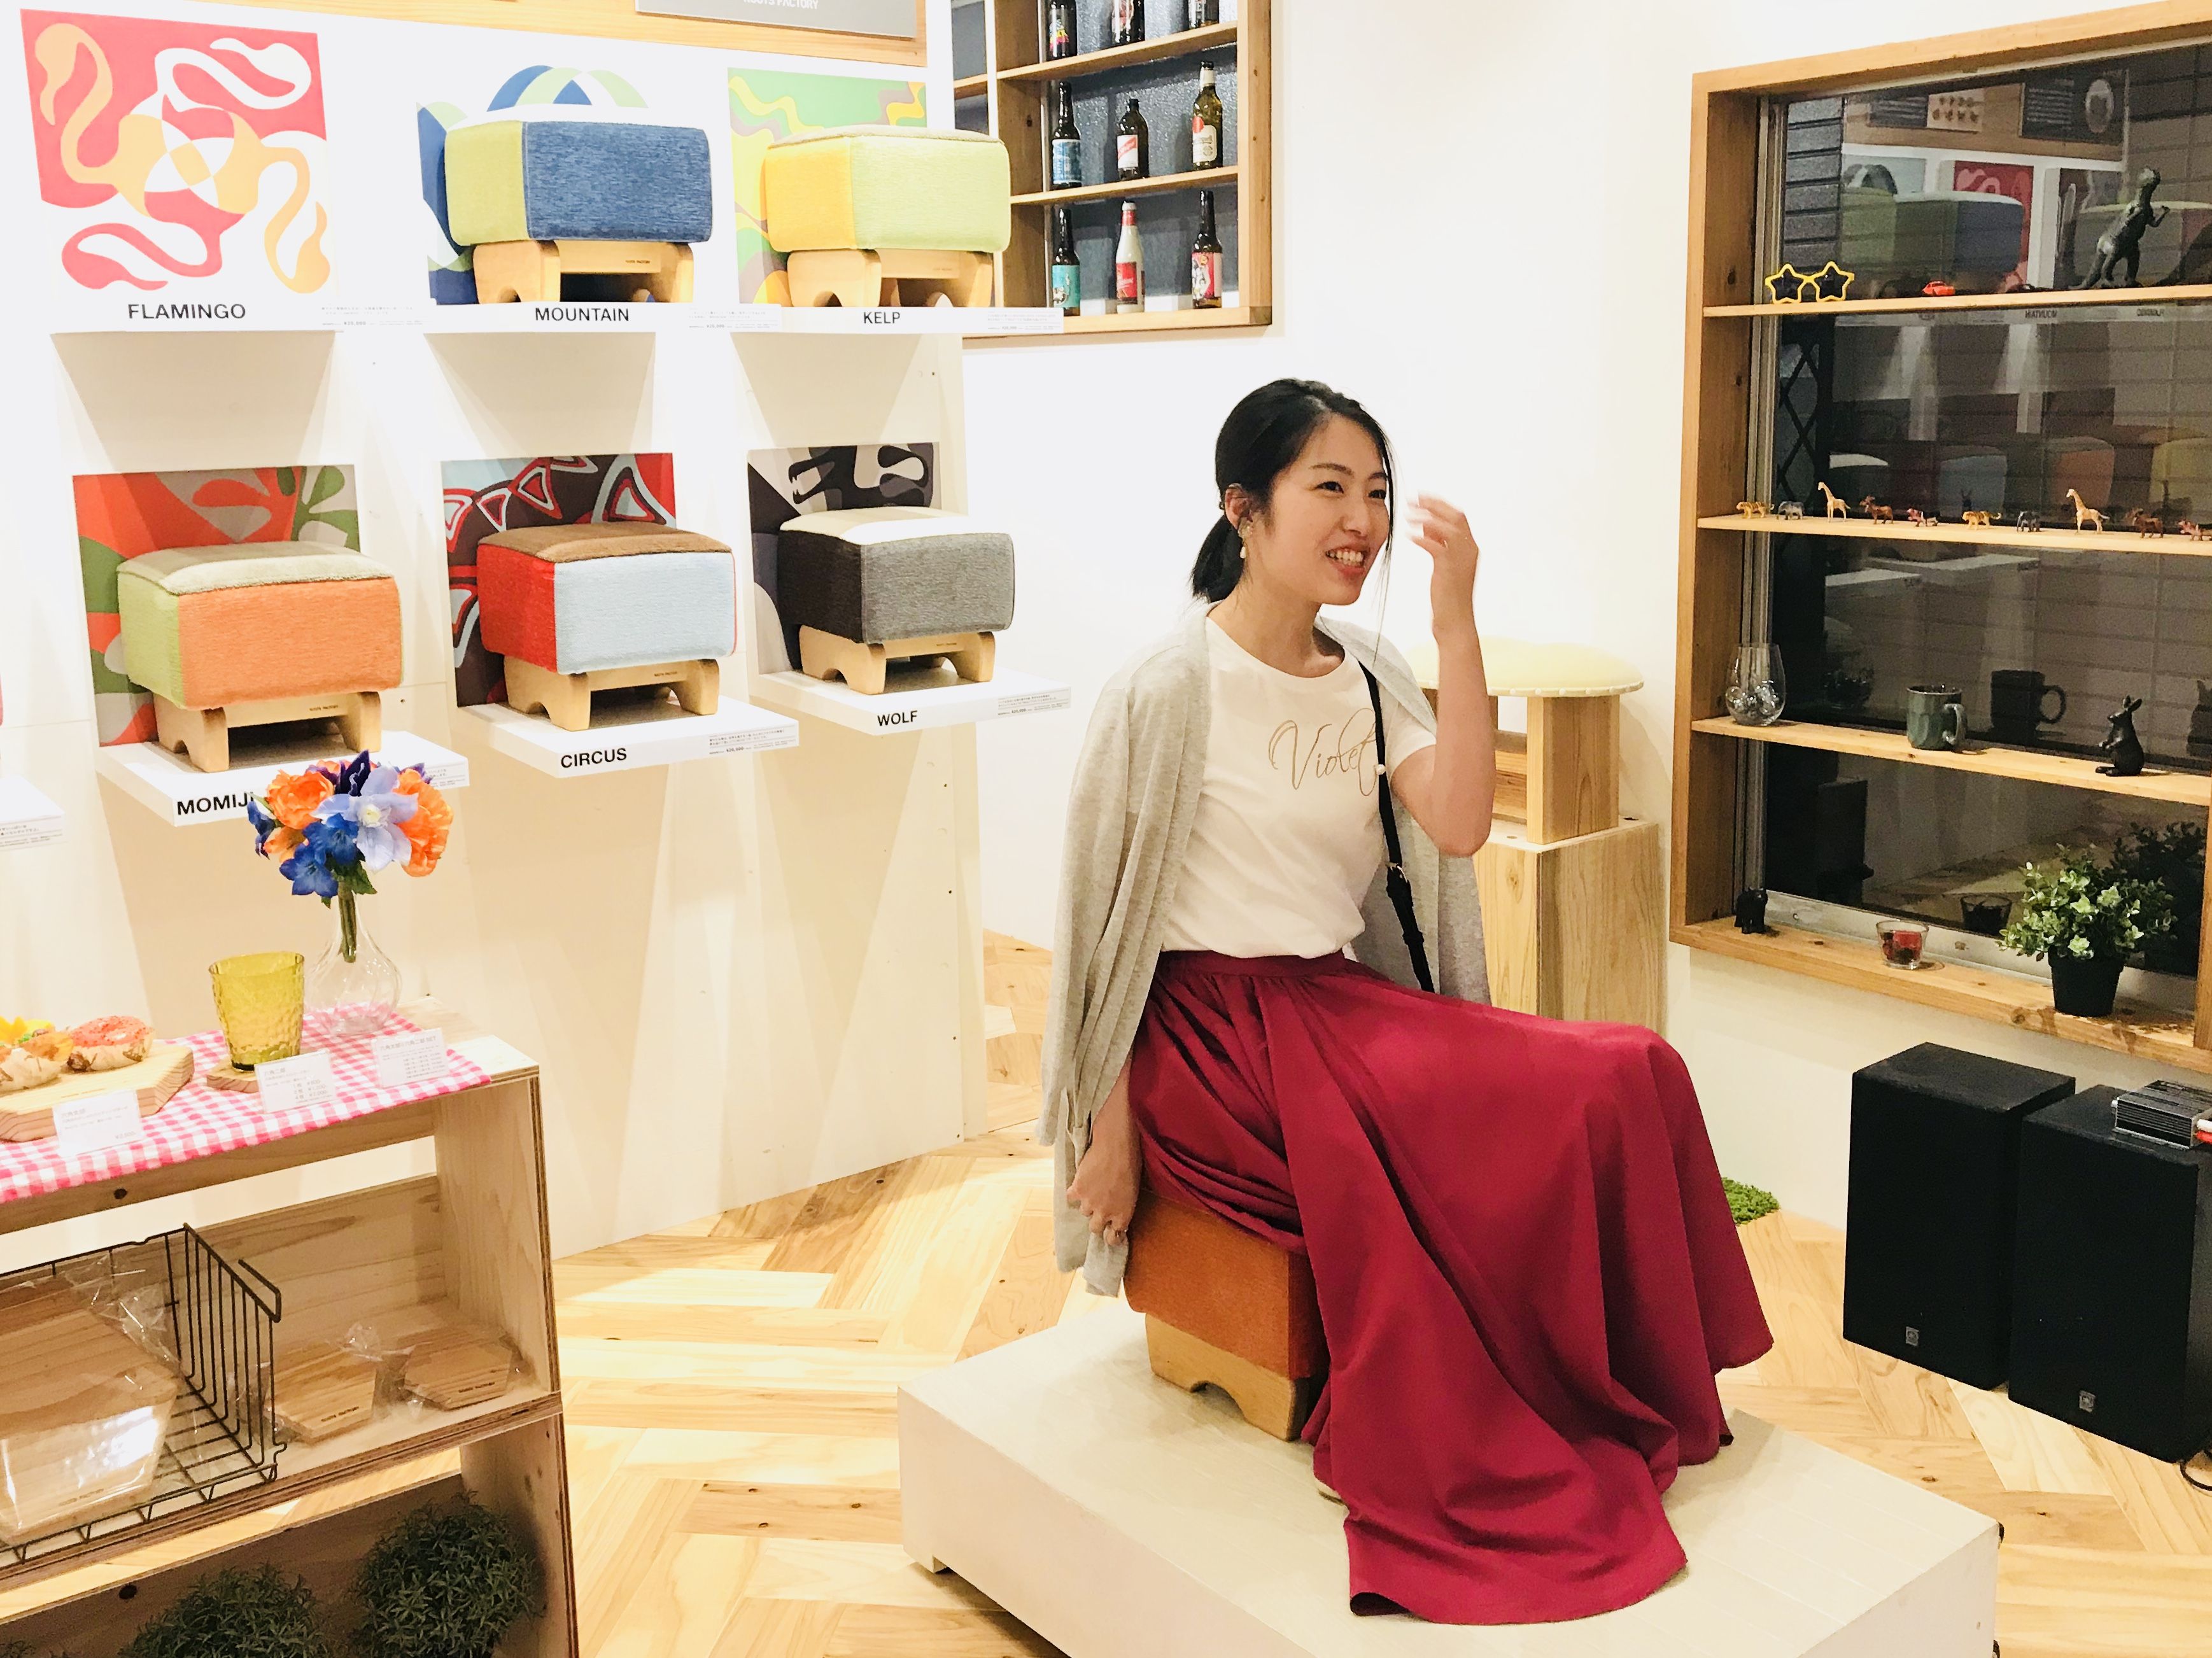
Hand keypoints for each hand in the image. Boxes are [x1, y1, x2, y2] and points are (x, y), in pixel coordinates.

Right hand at [1067, 1093, 1141, 1245]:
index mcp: (1123, 1214)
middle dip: (1096, 1220)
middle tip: (1098, 1208)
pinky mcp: (1077, 1190)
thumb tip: (1116, 1208)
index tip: (1109, 1231)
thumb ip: (1123, 1205)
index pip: (1113, 1238)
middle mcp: (1105, 1213)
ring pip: (1083, 1212)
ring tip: (1092, 1188)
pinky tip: (1080, 1182)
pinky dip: (1074, 1191)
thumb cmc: (1131, 1163)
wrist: (1116, 1145)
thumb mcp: (1134, 1190)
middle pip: (1095, 1228)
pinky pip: (1070, 1197)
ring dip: (1086, 1203)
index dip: (1111, 1236)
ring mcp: (1089, 1203)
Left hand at [1409, 494, 1479, 630]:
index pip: (1458, 516)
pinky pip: (1437, 547)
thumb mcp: (1443, 566)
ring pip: (1449, 528)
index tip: (1422, 496)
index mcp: (1470, 548)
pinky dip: (1423, 538)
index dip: (1440, 504)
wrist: (1455, 623)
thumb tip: (1426, 526)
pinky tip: (1410, 535)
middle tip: (1414, 498)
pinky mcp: (1450, 570)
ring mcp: (1462, 560)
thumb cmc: (1448, 597)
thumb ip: (1438, 544)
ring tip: (1409, 513)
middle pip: (1456, 516)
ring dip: (1427, 518)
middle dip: (1434, 504)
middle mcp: (1470, 550)